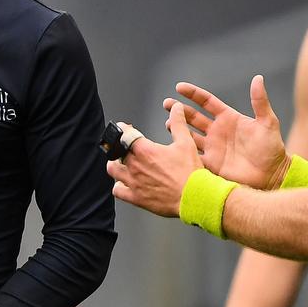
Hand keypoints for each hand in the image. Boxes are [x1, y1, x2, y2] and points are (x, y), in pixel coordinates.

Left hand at [108, 102, 203, 216]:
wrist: (194, 198)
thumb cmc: (191, 173)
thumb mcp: (186, 143)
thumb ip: (178, 123)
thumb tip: (176, 108)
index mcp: (145, 150)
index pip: (124, 134)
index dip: (123, 128)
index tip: (124, 127)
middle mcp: (136, 166)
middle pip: (117, 151)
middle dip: (120, 146)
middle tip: (127, 145)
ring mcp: (134, 182)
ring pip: (113, 170)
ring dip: (116, 164)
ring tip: (122, 163)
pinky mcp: (136, 198)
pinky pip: (117, 190)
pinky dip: (119, 186)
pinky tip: (125, 184)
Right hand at [168, 76, 288, 190]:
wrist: (272, 175)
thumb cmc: (272, 148)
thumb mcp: (268, 122)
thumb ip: (260, 102)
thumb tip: (258, 78)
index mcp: (228, 118)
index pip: (206, 101)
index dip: (192, 94)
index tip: (179, 87)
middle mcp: (217, 131)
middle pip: (193, 117)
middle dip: (179, 110)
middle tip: (167, 104)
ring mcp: (212, 148)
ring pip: (189, 135)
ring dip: (177, 129)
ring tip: (168, 124)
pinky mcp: (211, 164)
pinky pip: (193, 156)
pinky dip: (182, 152)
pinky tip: (173, 148)